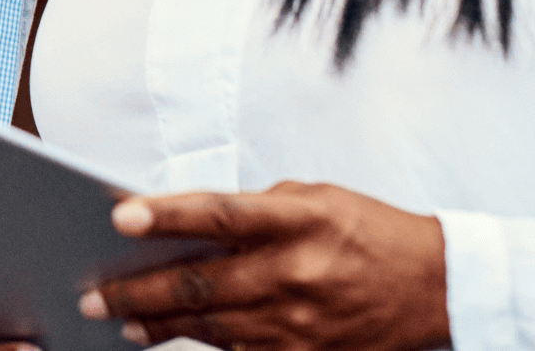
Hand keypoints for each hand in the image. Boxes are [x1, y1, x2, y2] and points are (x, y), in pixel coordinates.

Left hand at [82, 181, 448, 349]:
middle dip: (139, 290)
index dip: (167, 214)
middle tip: (94, 293)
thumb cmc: (368, 232)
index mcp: (300, 219)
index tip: (120, 215)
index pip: (220, 214)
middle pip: (202, 283)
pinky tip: (170, 339)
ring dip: (161, 325)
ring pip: (213, 326)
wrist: (440, 287)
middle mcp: (298, 271)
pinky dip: (204, 346)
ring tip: (123, 319)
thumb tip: (183, 221)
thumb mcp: (315, 199)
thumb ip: (252, 209)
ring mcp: (303, 322)